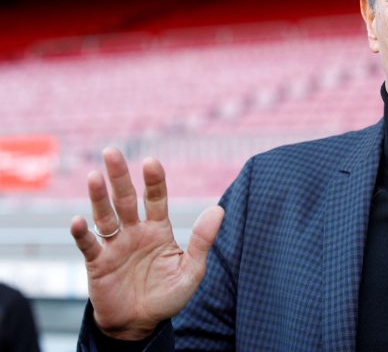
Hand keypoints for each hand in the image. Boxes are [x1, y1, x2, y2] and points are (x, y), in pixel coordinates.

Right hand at [70, 148, 223, 339]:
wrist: (140, 324)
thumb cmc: (167, 296)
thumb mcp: (191, 270)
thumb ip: (202, 241)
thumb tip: (219, 209)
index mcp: (158, 229)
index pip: (156, 199)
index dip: (154, 181)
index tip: (151, 162)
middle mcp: (134, 231)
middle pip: (125, 199)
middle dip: (119, 176)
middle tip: (112, 151)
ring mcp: (114, 245)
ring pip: (105, 216)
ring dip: (99, 197)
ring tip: (95, 177)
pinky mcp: (98, 263)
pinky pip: (88, 245)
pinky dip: (82, 234)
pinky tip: (79, 221)